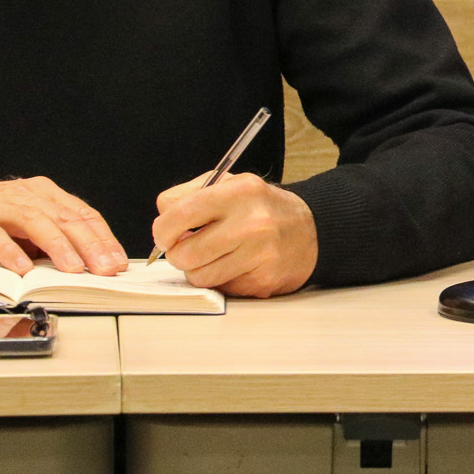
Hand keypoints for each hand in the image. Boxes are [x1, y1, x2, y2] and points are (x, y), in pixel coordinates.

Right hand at [0, 177, 127, 276]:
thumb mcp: (32, 229)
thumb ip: (58, 240)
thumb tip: (95, 264)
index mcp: (45, 195)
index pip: (82, 214)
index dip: (103, 238)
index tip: (118, 261)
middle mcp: (24, 196)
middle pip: (64, 218)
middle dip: (88, 245)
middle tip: (104, 268)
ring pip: (34, 222)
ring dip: (57, 246)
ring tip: (73, 268)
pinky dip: (10, 251)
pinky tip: (23, 268)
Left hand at [152, 173, 318, 297]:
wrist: (310, 231)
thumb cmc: (261, 208)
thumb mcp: (230, 185)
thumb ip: (189, 195)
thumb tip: (162, 219)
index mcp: (239, 192)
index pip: (178, 214)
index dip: (162, 230)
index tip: (164, 235)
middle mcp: (252, 223)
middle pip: (184, 253)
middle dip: (177, 255)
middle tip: (186, 249)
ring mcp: (260, 256)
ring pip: (199, 277)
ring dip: (197, 270)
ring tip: (212, 257)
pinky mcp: (263, 282)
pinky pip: (221, 288)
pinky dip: (220, 280)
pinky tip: (235, 266)